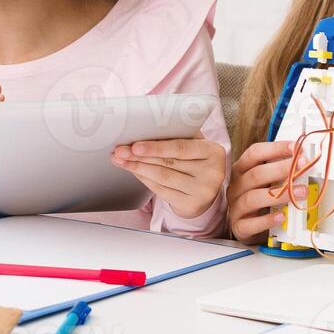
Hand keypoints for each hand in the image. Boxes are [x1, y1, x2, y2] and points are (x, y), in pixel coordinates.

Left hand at [112, 137, 227, 219]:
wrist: (206, 189)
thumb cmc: (195, 160)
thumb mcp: (193, 144)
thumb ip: (176, 135)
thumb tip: (142, 129)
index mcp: (213, 151)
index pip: (180, 147)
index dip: (156, 147)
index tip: (135, 146)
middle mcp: (212, 172)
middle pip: (168, 162)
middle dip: (140, 156)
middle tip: (120, 151)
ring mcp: (203, 191)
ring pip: (162, 177)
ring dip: (137, 168)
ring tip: (121, 160)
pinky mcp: (191, 204)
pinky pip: (161, 190)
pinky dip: (144, 179)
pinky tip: (134, 172)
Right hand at [225, 140, 298, 242]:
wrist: (246, 228)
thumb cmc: (259, 202)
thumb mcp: (265, 183)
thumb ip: (280, 172)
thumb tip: (303, 160)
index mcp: (241, 171)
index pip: (254, 153)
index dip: (275, 148)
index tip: (296, 147)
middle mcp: (236, 186)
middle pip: (255, 174)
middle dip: (281, 168)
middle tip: (302, 167)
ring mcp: (235, 207)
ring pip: (253, 198)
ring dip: (280, 194)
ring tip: (301, 192)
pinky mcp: (239, 227)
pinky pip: (251, 223)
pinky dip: (267, 220)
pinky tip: (281, 216)